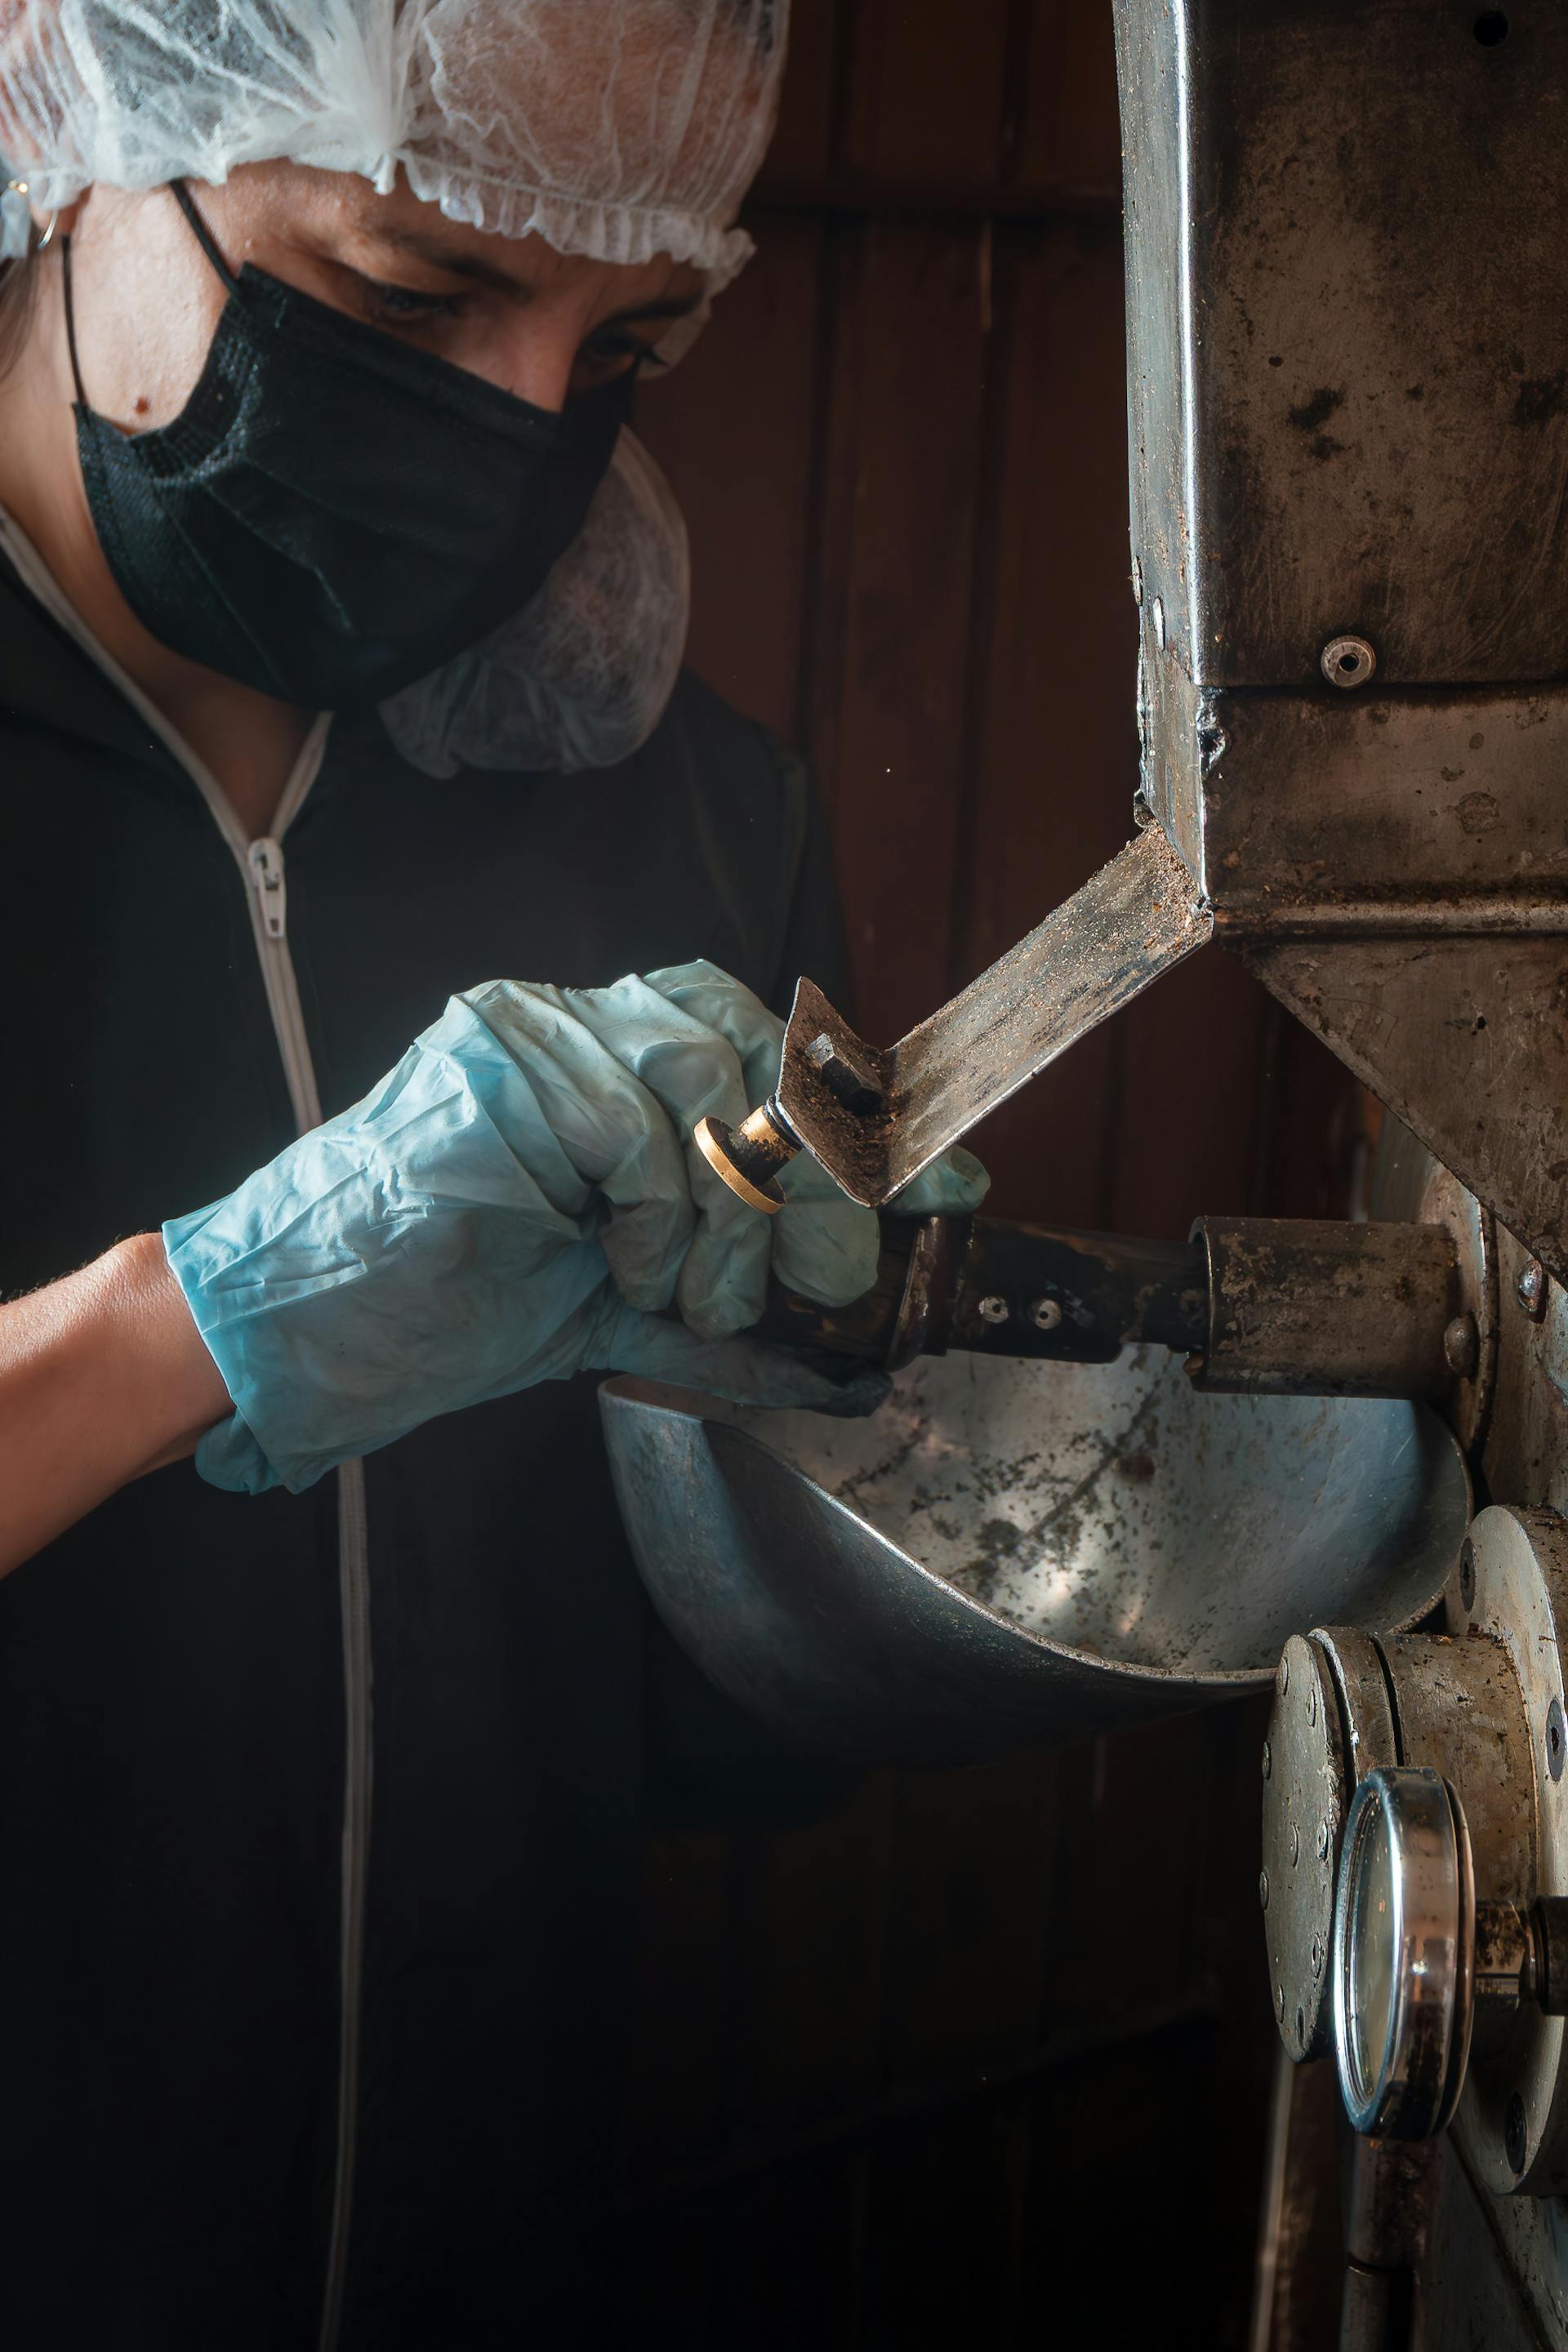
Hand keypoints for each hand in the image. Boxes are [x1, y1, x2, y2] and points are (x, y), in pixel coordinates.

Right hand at [164, 961, 988, 1493]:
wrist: (315, 1332)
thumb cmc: (462, 1308)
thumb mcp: (636, 1311)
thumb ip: (744, 1318)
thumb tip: (861, 1362)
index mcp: (628, 1054)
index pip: (783, 1047)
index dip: (872, 1115)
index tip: (952, 1190)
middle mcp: (590, 1017)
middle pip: (766, 1056)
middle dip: (824, 1185)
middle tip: (833, 1286)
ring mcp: (540, 1025)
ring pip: (711, 1084)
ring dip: (729, 1218)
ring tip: (681, 1295)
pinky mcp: (494, 1057)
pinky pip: (631, 1124)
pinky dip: (648, 1215)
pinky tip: (611, 1264)